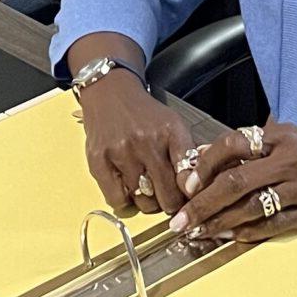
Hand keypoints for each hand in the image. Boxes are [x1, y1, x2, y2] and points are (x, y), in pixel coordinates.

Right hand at [77, 69, 193, 216]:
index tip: (188, 197)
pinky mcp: (98, 161)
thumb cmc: (145, 115)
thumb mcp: (174, 125)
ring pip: (143, 202)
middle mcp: (146, 142)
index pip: (188, 177)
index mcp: (171, 132)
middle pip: (167, 197)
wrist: (111, 93)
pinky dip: (124, 202)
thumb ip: (188, 154)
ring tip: (146, 190)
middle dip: (170, 203)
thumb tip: (198, 187)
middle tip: (167, 197)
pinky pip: (116, 200)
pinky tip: (127, 190)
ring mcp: (121, 152)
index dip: (191, 194)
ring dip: (147, 203)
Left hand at [169, 123, 296, 243]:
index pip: (233, 144)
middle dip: (203, 204)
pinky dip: (248, 234)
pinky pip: (273, 226)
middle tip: (181, 220)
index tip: (188, 183)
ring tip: (199, 233)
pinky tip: (230, 238)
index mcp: (282, 136)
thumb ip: (255, 147)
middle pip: (235, 182)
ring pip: (251, 208)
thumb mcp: (294, 137)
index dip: (205, 165)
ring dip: (220, 224)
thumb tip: (208, 159)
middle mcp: (290, 160)